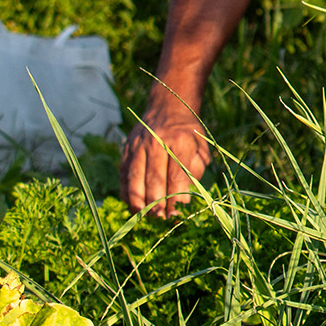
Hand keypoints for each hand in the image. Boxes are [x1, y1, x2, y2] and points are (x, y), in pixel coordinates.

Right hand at [120, 101, 211, 217]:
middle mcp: (157, 142)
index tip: (176, 209)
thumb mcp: (201, 148)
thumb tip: (183, 200)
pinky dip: (126, 190)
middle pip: (153, 176)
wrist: (168, 109)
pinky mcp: (127, 149)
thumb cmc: (189, 134)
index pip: (176, 173)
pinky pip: (124, 173)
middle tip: (160, 216)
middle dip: (156, 200)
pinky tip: (131, 204)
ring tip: (143, 215)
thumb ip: (194, 171)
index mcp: (180, 141)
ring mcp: (139, 145)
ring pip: (135, 176)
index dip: (175, 194)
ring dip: (138, 198)